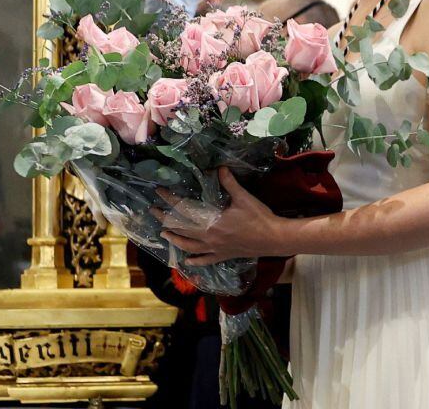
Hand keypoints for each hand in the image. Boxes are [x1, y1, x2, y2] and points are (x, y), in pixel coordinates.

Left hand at [154, 167, 286, 265]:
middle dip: (165, 219)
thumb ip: (229, 182)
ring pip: (188, 246)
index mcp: (211, 223)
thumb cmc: (258, 217)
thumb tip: (219, 167)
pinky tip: (186, 261)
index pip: (184, 210)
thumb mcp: (243, 197)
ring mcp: (215, 249)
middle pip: (181, 229)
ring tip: (164, 234)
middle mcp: (208, 238)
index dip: (170, 200)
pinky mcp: (223, 256)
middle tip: (154, 211)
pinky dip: (194, 261)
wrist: (274, 239)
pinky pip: (205, 261)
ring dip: (174, 240)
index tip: (159, 192)